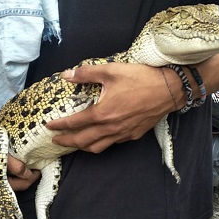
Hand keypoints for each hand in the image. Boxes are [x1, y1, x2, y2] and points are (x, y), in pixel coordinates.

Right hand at [0, 131, 38, 199]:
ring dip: (12, 180)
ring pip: (2, 188)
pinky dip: (1, 181)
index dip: (30, 179)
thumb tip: (28, 174)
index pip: (19, 187)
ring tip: (20, 171)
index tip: (37, 172)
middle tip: (31, 171)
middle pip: (10, 189)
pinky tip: (5, 173)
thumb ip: (15, 167)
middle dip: (22, 180)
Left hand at [46, 63, 178, 152]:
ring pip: (98, 147)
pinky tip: (99, 137)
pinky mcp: (133, 135)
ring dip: (83, 146)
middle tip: (56, 140)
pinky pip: (112, 143)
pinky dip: (101, 143)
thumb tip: (66, 74)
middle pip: (83, 141)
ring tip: (75, 143)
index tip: (49, 126)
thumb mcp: (111, 71)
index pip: (74, 123)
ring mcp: (123, 134)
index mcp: (102, 114)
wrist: (169, 89)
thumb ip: (86, 73)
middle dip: (67, 141)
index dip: (60, 126)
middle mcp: (111, 128)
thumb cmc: (140, 78)